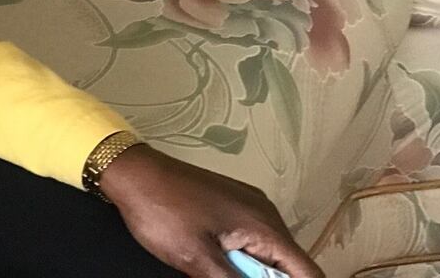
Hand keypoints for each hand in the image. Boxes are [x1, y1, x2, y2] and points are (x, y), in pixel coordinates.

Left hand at [98, 145, 322, 277]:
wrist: (131, 172)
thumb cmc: (160, 209)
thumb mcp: (198, 260)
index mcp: (264, 224)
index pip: (307, 271)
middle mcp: (263, 212)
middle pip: (287, 264)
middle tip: (228, 275)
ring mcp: (246, 205)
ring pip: (266, 252)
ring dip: (251, 271)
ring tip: (217, 270)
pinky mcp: (230, 204)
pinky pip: (249, 238)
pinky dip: (240, 257)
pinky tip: (217, 263)